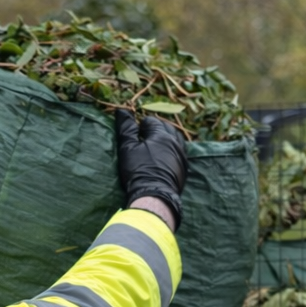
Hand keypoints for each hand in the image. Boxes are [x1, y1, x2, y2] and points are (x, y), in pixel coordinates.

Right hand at [116, 112, 186, 229]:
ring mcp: (181, 155)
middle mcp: (175, 142)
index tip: (135, 134)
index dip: (141, 126)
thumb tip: (122, 110)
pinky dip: (172, 150)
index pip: (151, 121)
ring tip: (156, 145)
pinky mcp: (184, 168)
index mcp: (161, 134)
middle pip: (166, 128)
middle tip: (144, 138)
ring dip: (166, 138)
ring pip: (176, 139)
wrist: (154, 196)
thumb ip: (126, 128)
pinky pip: (180, 153)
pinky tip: (165, 157)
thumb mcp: (128, 148)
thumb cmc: (138, 171)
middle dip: (155, 129)